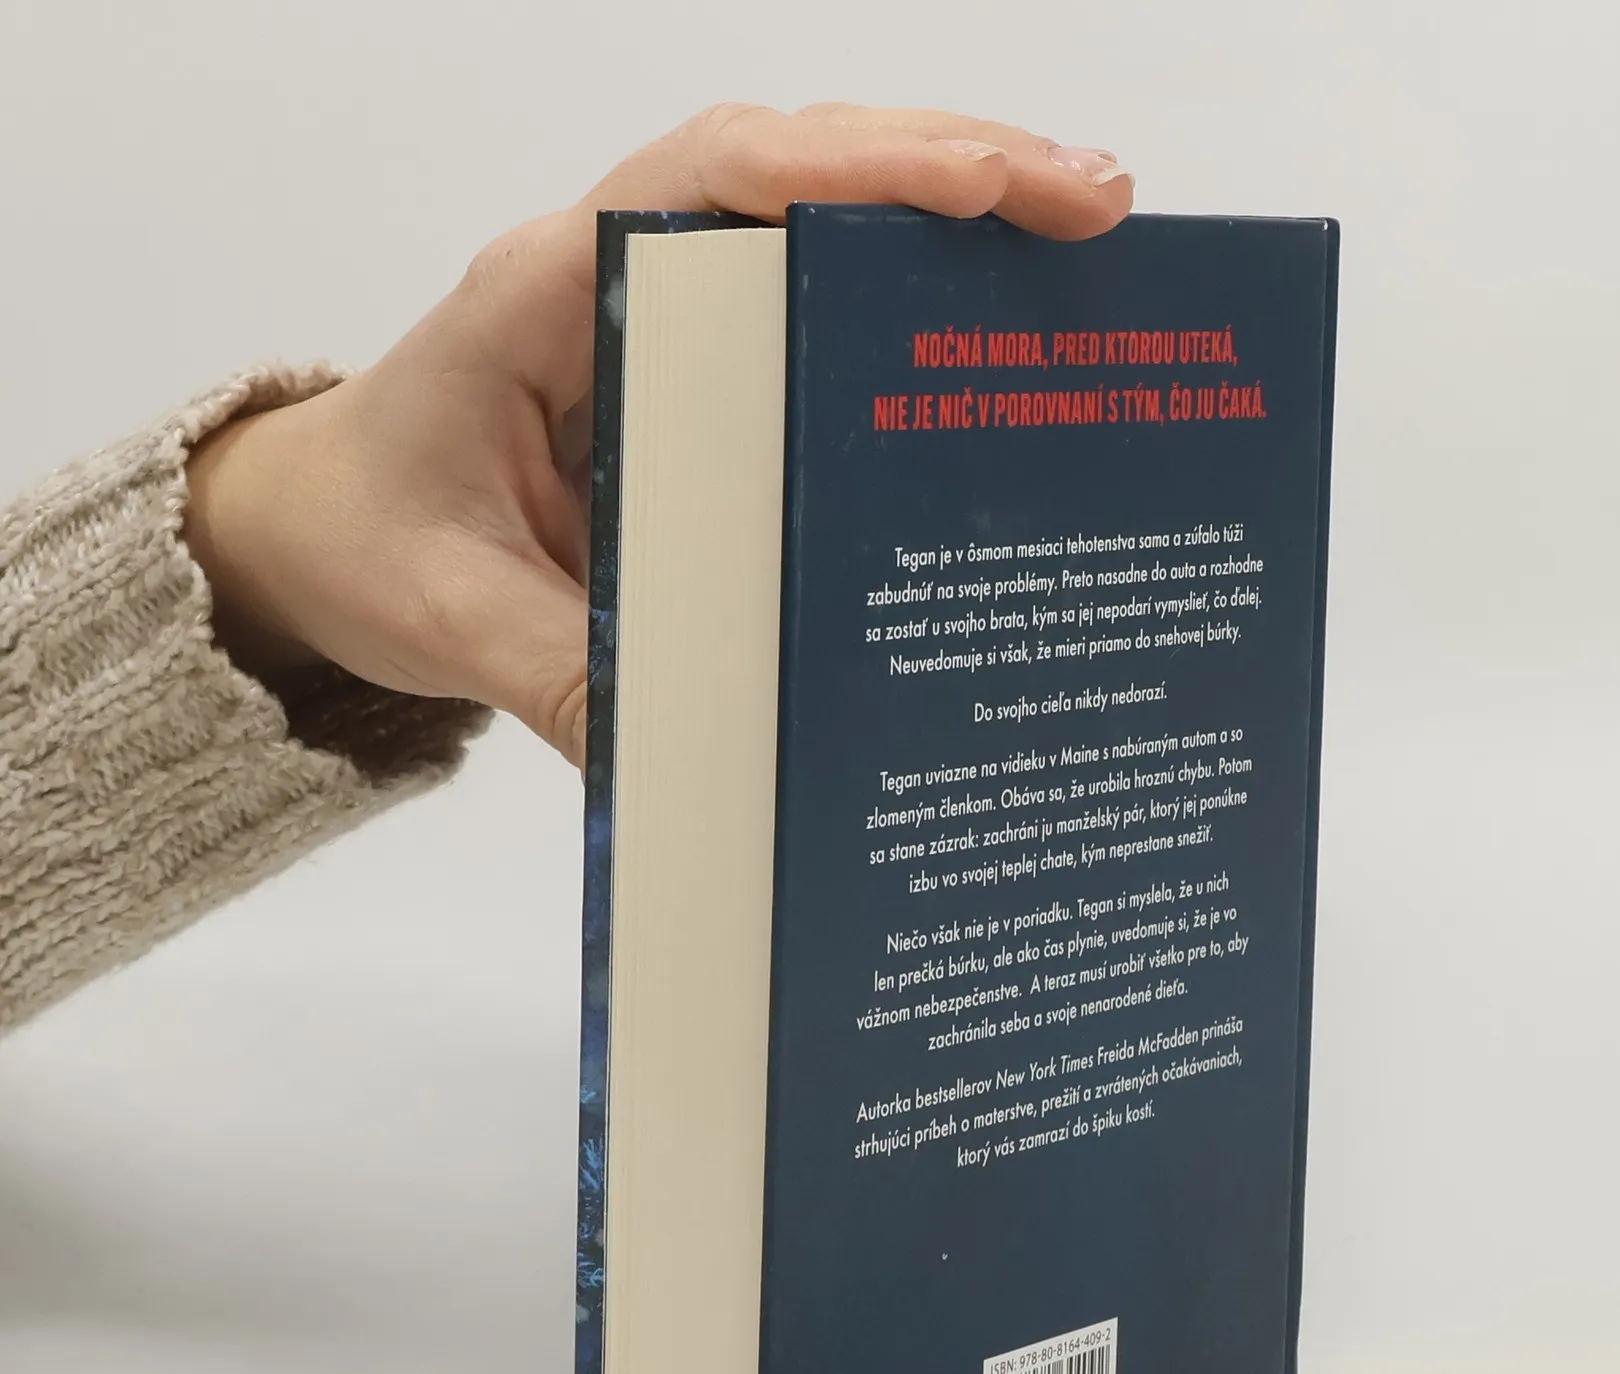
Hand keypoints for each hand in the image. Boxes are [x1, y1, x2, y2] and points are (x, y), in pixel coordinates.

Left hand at [185, 104, 1133, 766]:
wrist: (319, 537)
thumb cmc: (368, 545)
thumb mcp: (450, 615)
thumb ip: (561, 671)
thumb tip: (706, 761)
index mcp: (549, 295)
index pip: (714, 180)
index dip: (855, 170)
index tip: (983, 191)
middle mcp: (621, 275)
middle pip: (801, 168)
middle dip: (955, 168)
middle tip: (1100, 202)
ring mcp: (668, 313)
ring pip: (821, 218)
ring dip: (955, 215)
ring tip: (1092, 238)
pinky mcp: (701, 369)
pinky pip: (814, 302)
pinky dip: (912, 297)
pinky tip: (1001, 326)